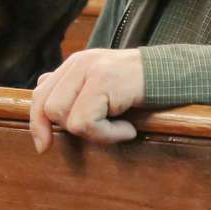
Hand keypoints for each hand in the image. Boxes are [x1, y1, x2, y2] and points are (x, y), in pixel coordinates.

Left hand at [29, 48, 144, 153]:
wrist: (174, 74)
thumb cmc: (140, 87)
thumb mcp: (104, 85)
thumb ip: (75, 89)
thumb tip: (43, 98)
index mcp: (75, 64)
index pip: (40, 94)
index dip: (37, 123)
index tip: (44, 146)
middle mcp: (79, 63)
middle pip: (47, 107)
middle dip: (64, 130)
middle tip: (97, 134)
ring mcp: (90, 70)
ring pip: (65, 117)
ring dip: (94, 133)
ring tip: (118, 128)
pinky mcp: (103, 81)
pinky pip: (87, 122)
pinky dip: (108, 134)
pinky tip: (128, 128)